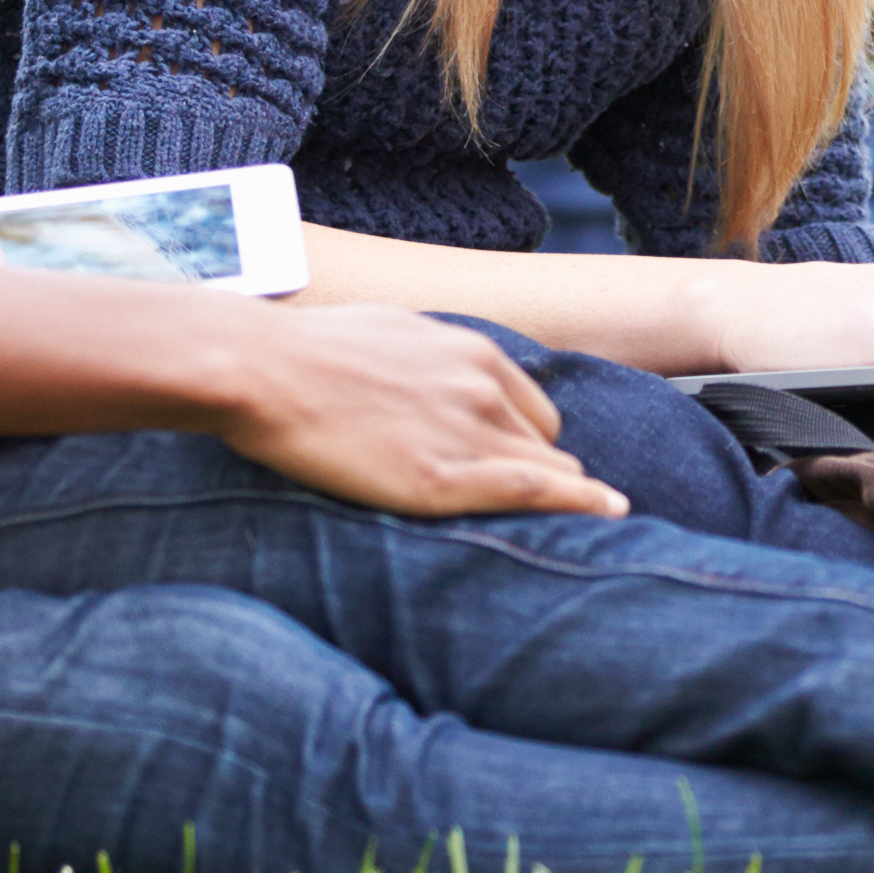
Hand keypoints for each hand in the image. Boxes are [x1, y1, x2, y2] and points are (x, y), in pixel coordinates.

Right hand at [217, 306, 622, 517]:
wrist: (263, 369)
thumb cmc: (308, 354)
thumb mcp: (390, 335)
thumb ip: (428, 362)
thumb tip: (425, 379)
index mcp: (472, 354)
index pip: (532, 411)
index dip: (527, 447)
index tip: (521, 475)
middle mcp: (483, 388)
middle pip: (546, 446)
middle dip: (545, 478)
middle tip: (536, 516)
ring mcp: (468, 431)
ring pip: (548, 472)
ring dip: (555, 498)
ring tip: (564, 537)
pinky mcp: (442, 478)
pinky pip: (533, 491)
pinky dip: (578, 503)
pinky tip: (610, 513)